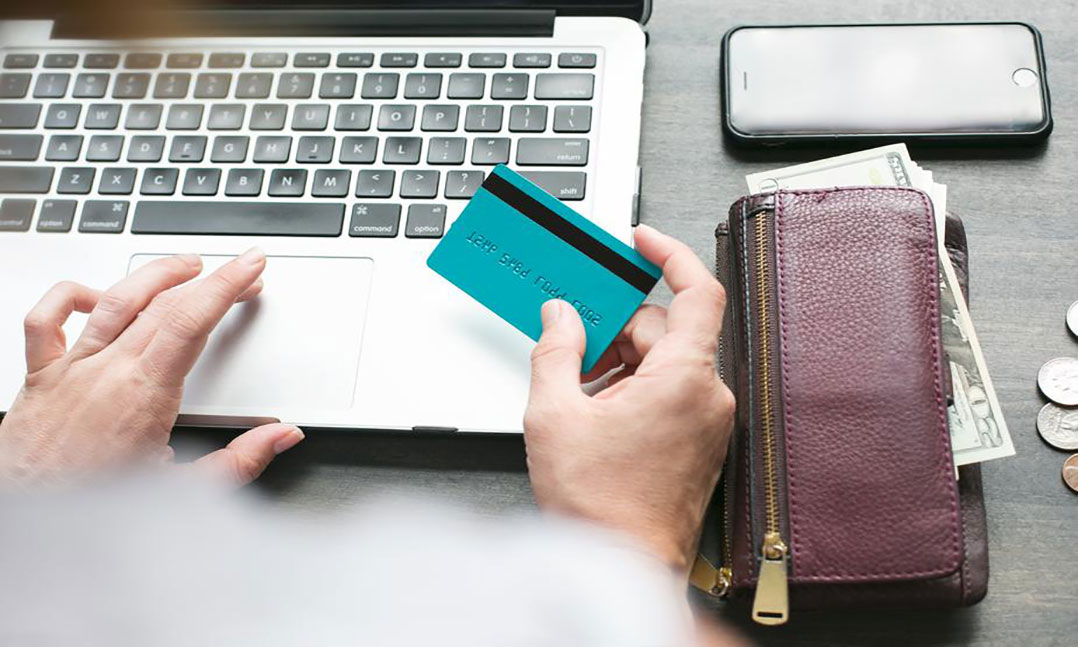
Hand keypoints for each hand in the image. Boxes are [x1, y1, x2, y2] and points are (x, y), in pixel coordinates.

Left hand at [0, 248, 303, 485]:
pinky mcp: (39, 377)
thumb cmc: (93, 513)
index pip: (194, 321)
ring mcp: (70, 370)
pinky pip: (45, 320)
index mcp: (145, 396)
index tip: (250, 267)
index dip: (228, 286)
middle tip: (240, 273)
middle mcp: (106, 373)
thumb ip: (239, 461)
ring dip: (156, 275)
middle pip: (165, 304)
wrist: (26, 524)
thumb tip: (281, 436)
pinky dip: (71, 296)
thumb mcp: (183, 493)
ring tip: (186, 266)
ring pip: (115, 300)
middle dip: (210, 280)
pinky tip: (97, 295)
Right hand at [524, 225, 734, 575]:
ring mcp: (706, 421)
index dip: (670, 254)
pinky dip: (634, 388)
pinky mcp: (698, 442)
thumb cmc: (600, 509)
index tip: (641, 242)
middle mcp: (707, 396)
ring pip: (664, 362)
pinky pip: (669, 392)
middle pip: (665, 329)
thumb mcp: (555, 416)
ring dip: (620, 363)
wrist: (624, 569)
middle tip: (573, 343)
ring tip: (578, 393)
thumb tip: (560, 317)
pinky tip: (597, 412)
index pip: (699, 291)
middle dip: (616, 329)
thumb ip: (556, 351)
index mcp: (684, 379)